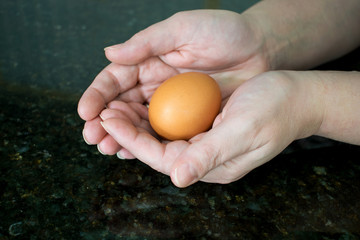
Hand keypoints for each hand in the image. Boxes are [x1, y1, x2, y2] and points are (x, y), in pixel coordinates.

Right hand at [78, 10, 269, 155]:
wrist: (261, 50)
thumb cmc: (224, 32)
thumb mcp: (184, 29)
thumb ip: (148, 42)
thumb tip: (109, 53)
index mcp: (149, 60)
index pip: (115, 79)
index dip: (98, 95)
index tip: (86, 113)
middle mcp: (155, 84)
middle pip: (122, 105)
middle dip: (105, 122)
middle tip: (94, 138)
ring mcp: (171, 104)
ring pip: (139, 123)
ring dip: (122, 137)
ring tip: (108, 150)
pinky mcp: (188, 119)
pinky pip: (164, 134)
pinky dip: (148, 144)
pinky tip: (134, 154)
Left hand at [99, 71, 323, 186]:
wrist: (295, 97)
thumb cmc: (274, 111)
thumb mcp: (244, 130)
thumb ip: (211, 154)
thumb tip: (178, 178)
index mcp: (211, 165)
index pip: (162, 157)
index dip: (132, 139)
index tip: (109, 119)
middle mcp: (204, 158)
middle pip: (156, 150)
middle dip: (127, 133)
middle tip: (103, 112)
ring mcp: (205, 143)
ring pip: (161, 138)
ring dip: (136, 124)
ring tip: (113, 107)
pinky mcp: (206, 128)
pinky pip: (172, 126)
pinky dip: (153, 116)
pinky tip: (139, 104)